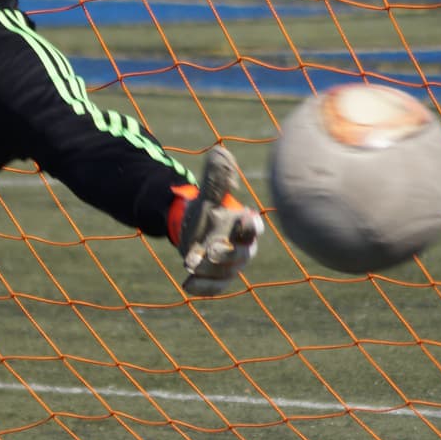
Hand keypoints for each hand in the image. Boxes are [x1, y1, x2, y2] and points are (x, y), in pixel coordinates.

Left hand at [167, 145, 262, 297]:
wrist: (194, 227)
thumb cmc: (209, 209)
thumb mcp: (209, 194)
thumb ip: (216, 178)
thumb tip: (219, 151)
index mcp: (245, 226)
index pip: (254, 228)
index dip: (250, 227)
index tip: (241, 219)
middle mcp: (242, 248)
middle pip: (241, 255)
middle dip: (226, 254)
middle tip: (209, 250)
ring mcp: (230, 266)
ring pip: (225, 273)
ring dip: (208, 270)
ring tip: (189, 262)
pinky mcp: (217, 278)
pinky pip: (214, 287)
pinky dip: (202, 288)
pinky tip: (186, 285)